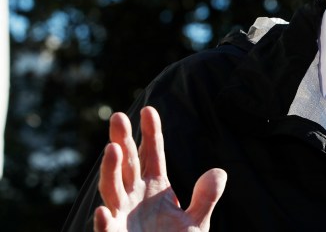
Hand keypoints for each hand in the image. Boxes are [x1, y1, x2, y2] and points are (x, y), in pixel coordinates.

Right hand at [94, 106, 226, 231]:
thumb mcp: (196, 222)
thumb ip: (206, 197)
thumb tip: (218, 171)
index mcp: (154, 188)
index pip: (152, 154)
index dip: (150, 133)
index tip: (148, 109)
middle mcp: (134, 197)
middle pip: (127, 164)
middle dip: (122, 141)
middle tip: (118, 117)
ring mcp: (122, 217)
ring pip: (113, 190)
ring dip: (111, 171)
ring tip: (113, 149)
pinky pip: (107, 230)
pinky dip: (104, 222)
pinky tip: (103, 212)